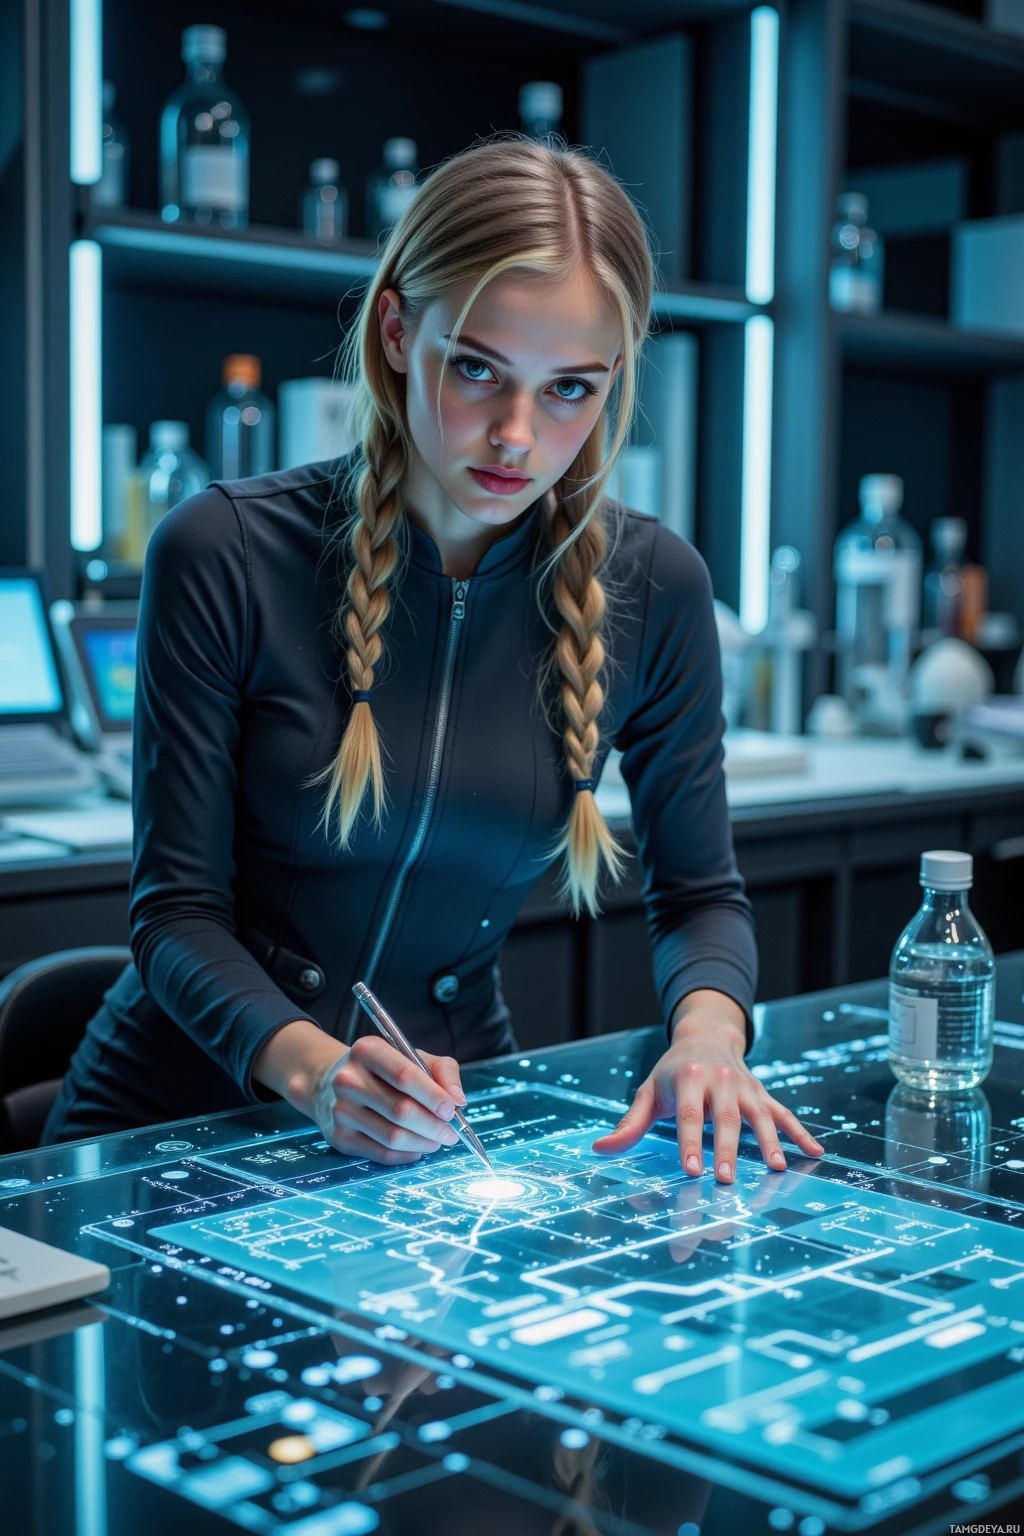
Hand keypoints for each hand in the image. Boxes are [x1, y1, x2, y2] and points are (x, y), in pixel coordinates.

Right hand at [309, 1036, 467, 1164]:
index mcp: (367, 1051)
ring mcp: (341, 1111)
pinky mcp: (339, 1137)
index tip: (452, 1110)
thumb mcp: (410, 1056)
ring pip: (392, 1137)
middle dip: (433, 1126)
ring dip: (423, 1143)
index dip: (433, 1096)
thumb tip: (458, 1100)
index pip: (404, 1076)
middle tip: (451, 1133)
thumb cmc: (381, 1070)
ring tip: (438, 1140)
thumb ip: (441, 1070)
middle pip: (401, 1110)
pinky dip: (407, 1155)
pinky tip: (418, 1148)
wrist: (328, 1083)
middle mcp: (349, 1080)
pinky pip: (381, 1154)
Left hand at [591, 989, 822, 1182]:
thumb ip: (630, 1124)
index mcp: (690, 1077)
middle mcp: (720, 1080)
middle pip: (726, 1119)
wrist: (707, 1035)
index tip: (691, 1170)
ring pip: (760, 1116)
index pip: (689, 1115)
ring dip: (769, 1143)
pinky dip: (800, 1133)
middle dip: (726, 1150)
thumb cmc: (673, 1072)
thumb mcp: (649, 1091)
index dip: (690, 1142)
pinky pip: (784, 1113)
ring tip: (775, 1169)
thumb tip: (600, 1149)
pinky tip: (815, 1152)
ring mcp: (746, 1087)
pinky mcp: (763, 1094)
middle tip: (725, 1179)